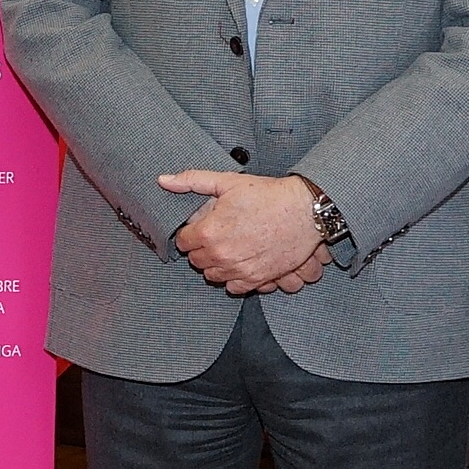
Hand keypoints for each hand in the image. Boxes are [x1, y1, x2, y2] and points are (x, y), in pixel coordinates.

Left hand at [159, 169, 325, 295]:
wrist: (305, 211)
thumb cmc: (268, 195)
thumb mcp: (227, 181)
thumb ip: (192, 181)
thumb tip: (164, 181)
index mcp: (208, 232)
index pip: (183, 242)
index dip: (190, 232)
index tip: (201, 227)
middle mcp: (221, 255)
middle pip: (196, 260)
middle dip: (202, 248)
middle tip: (217, 235)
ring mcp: (239, 270)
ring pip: (213, 275)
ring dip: (216, 264)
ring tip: (229, 248)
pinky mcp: (257, 279)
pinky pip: (234, 288)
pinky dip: (234, 278)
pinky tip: (240, 262)